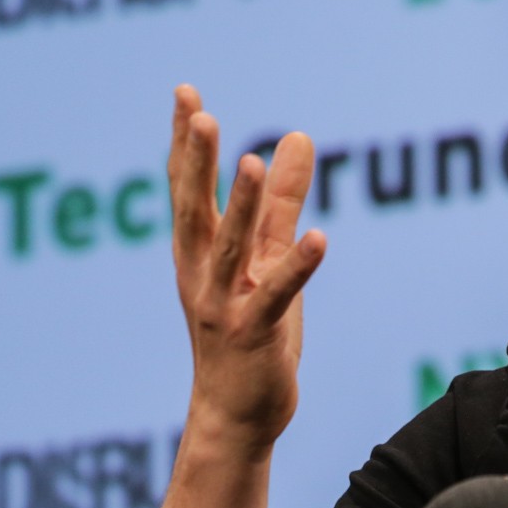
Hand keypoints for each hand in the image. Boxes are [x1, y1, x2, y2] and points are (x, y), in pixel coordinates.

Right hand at [168, 85, 324, 449]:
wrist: (237, 414)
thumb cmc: (250, 330)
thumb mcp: (267, 256)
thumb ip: (283, 199)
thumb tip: (298, 136)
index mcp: (198, 254)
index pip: (187, 188)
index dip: (185, 143)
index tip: (185, 93)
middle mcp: (202, 274)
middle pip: (195, 209)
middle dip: (196, 161)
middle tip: (200, 113)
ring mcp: (224, 306)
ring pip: (231, 248)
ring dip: (239, 204)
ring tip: (250, 159)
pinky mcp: (255, 334)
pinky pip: (278, 295)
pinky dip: (298, 267)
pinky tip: (321, 239)